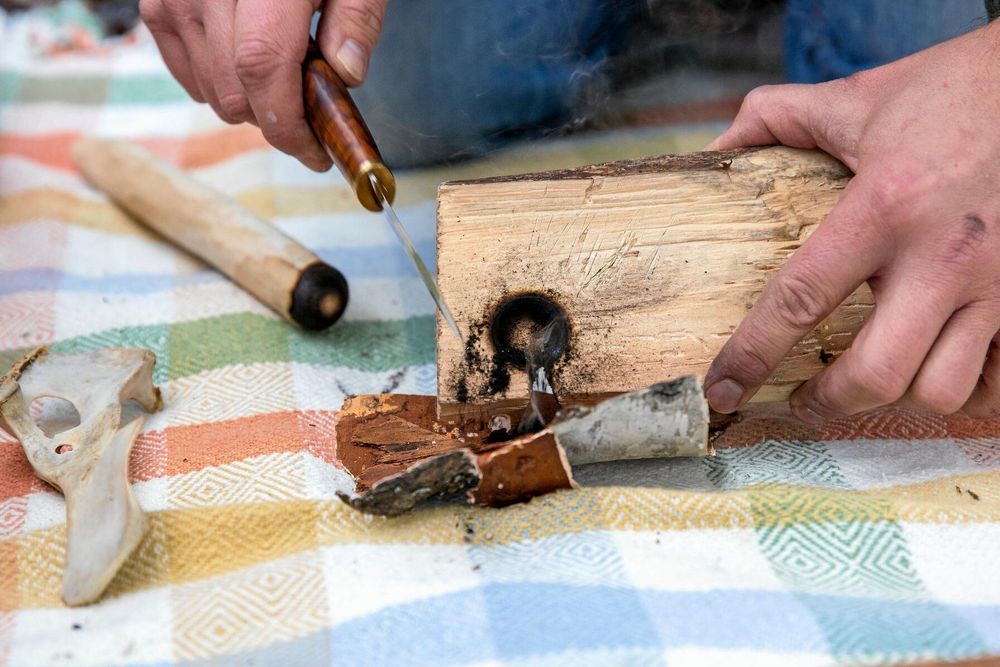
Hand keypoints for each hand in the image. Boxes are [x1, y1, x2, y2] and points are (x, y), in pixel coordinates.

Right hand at [140, 0, 387, 169]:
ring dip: (250, 104)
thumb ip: (357, 18)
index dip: (288, 124)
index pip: (261, 68)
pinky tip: (250, 66)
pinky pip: (185, 72)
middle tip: (312, 116)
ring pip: (209, 91)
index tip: (317, 153)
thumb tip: (347, 77)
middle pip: (234, 92)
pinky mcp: (157, 3)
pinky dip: (219, 85)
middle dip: (277, 121)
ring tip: (285, 77)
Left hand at [704, 21, 999, 421]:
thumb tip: (716, 147)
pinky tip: (932, 369)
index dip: (751, 354)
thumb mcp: (855, 98)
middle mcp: (943, 256)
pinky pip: (999, 382)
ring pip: (943, 390)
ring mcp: (998, 282)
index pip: (801, 299)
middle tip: (802, 398)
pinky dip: (965, 392)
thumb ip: (774, 118)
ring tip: (866, 379)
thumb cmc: (951, 92)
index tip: (723, 388)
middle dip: (826, 402)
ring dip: (895, 399)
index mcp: (885, 207)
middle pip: (877, 374)